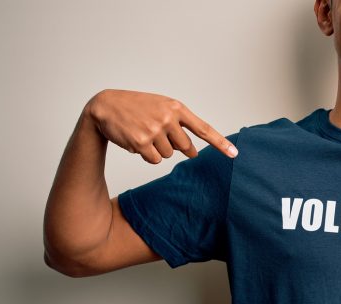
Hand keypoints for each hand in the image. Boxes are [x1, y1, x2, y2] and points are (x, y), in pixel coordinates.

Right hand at [85, 89, 237, 163]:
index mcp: (176, 108)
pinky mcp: (141, 142)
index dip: (220, 143)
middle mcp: (168, 118)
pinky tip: (136, 141)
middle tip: (159, 134)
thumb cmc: (138, 107)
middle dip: (176, 146)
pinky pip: (154, 160)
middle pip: (185, 147)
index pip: (203, 129)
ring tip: (143, 133)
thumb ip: (180, 127)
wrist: (106, 106)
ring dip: (157, 149)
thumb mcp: (161, 109)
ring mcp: (155, 130)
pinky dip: (147, 155)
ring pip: (168, 155)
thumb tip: (191, 152)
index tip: (234, 153)